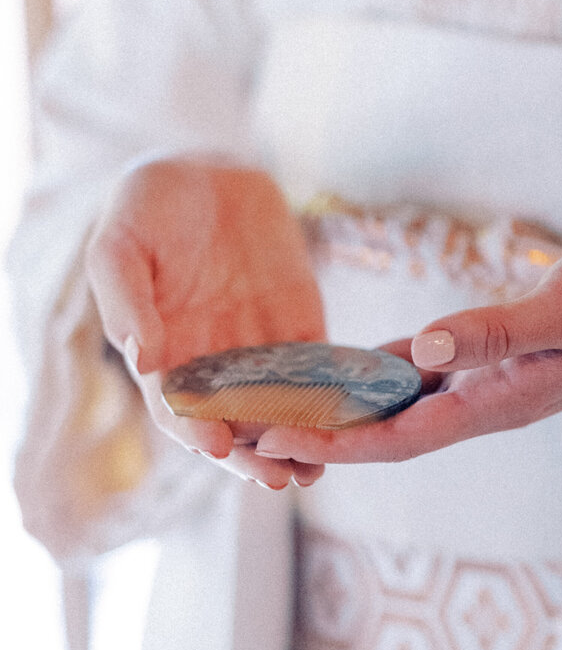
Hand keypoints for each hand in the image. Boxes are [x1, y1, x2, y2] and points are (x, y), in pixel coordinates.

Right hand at [86, 157, 326, 487]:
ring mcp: (260, 348)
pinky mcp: (301, 325)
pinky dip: (336, 395)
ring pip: (281, 410)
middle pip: (234, 425)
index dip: (194, 431)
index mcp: (163, 357)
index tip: (216, 444)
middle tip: (279, 478)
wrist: (205, 170)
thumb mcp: (119, 246)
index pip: (178, 410)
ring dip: (297, 440)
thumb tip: (141, 357)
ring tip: (317, 469)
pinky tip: (354, 416)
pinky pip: (321, 367)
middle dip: (254, 455)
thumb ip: (125, 301)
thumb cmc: (148, 209)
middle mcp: (213, 364)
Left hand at [255, 229, 561, 467]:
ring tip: (271, 414)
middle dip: (319, 440)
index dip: (336, 443)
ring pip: (401, 410)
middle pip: (388, 435)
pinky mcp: (496, 358)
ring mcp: (494, 384)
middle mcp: (490, 401)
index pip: (404, 436)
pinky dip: (375, 380)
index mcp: (504, 400)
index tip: (273, 444)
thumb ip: (499, 331)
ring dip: (339, 416)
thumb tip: (423, 351)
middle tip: (243, 440)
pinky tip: (338, 373)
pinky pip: (424, 378)